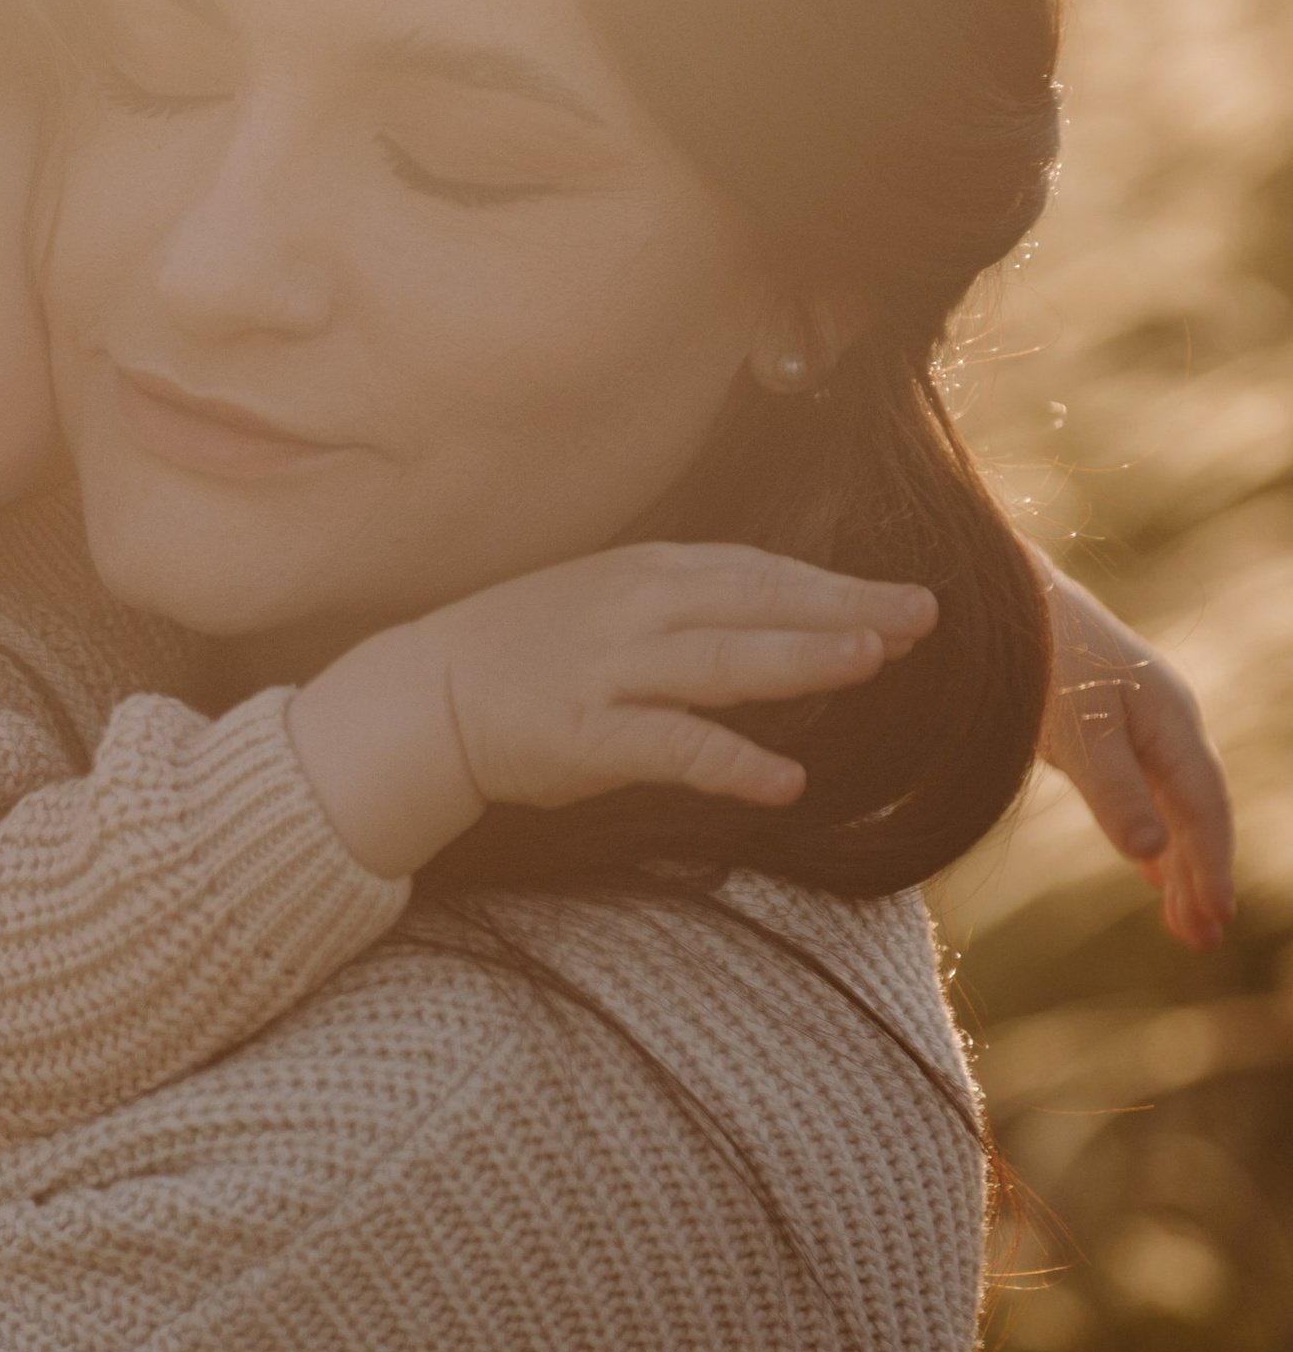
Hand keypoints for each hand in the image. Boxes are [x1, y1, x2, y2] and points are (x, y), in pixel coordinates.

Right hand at [291, 544, 936, 882]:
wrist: (429, 696)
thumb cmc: (530, 650)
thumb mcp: (610, 601)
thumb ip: (690, 603)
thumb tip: (786, 613)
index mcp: (645, 574)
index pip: (757, 572)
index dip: (832, 585)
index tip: (904, 600)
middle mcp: (632, 612)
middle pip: (754, 604)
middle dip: (841, 608)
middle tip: (921, 617)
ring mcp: (606, 672)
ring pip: (719, 662)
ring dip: (798, 659)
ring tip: (872, 661)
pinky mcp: (584, 737)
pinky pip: (670, 747)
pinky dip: (730, 762)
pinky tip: (785, 778)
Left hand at [1033, 555, 1234, 950]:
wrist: (999, 597)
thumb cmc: (1038, 658)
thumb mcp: (1074, 729)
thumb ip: (1114, 791)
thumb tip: (1153, 856)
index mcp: (1171, 718)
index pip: (1202, 807)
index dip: (1212, 865)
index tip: (1217, 917)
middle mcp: (1165, 721)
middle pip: (1195, 812)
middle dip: (1202, 877)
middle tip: (1203, 941)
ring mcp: (1138, 723)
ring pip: (1170, 806)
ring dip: (1178, 865)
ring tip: (1183, 924)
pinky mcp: (1105, 726)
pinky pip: (1144, 793)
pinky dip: (1152, 835)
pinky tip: (1153, 871)